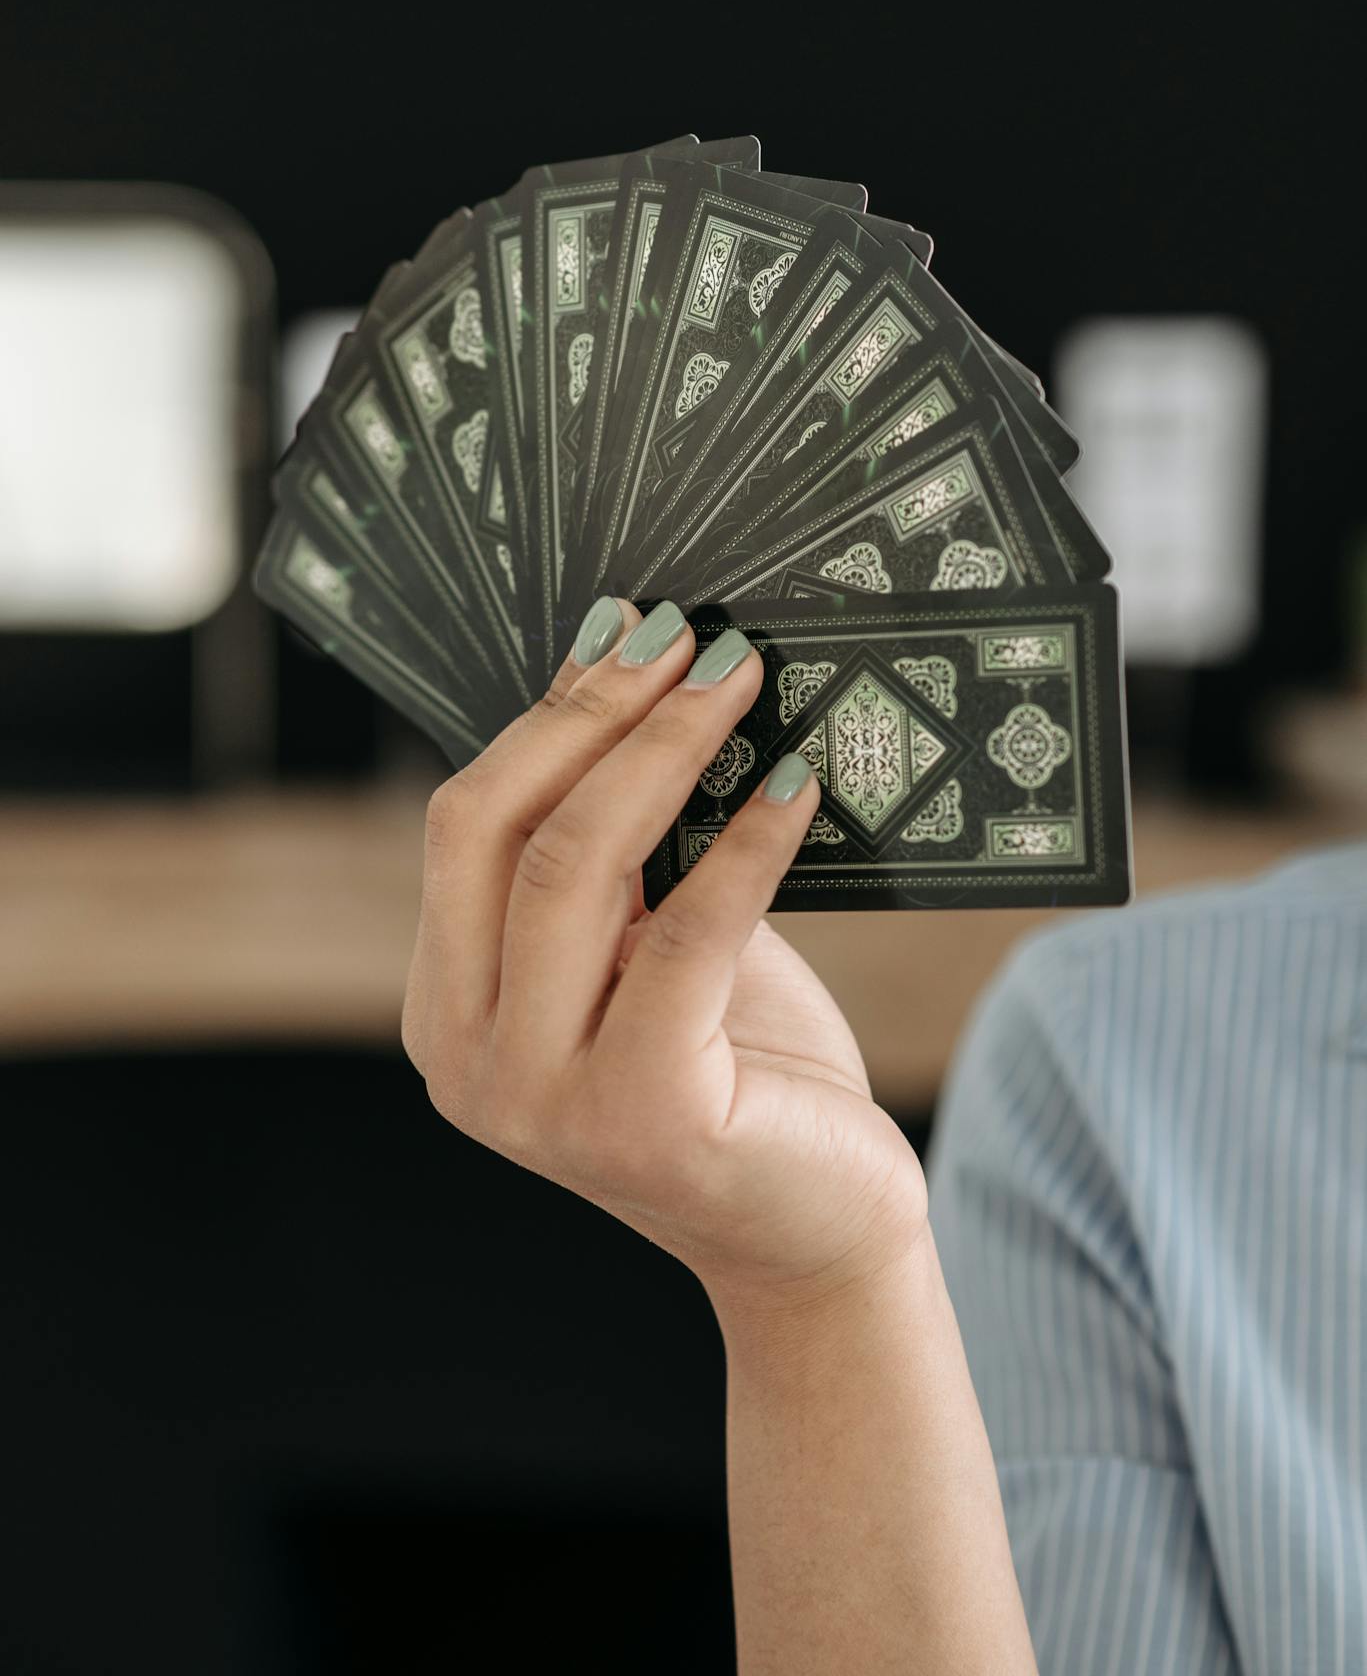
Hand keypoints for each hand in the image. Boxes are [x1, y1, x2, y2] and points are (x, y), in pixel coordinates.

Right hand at [401, 596, 927, 1316]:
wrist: (814, 1234)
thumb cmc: (739, 1072)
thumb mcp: (649, 950)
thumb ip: (617, 853)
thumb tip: (628, 675)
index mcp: (452, 1008)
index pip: (465, 828)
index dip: (546, 715)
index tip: (624, 630)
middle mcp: (471, 1060)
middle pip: (503, 832)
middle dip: (598, 713)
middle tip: (687, 637)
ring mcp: (543, 1098)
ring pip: (574, 870)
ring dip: (666, 753)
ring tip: (740, 682)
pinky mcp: (643, 1118)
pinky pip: (687, 937)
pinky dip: (745, 844)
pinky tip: (797, 786)